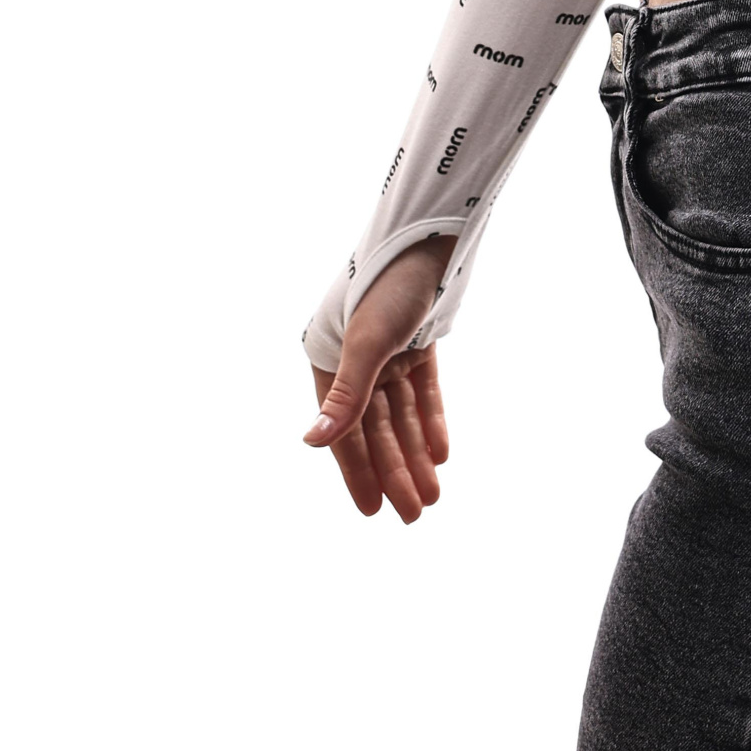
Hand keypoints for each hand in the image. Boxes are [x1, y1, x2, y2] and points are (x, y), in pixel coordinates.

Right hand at [301, 234, 456, 521]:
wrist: (432, 236)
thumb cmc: (390, 285)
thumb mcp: (367, 344)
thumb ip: (344, 397)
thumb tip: (310, 443)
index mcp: (330, 361)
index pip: (346, 431)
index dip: (358, 472)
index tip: (372, 511)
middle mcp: (357, 360)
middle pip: (378, 428)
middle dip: (396, 471)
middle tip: (415, 513)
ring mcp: (389, 350)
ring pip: (403, 415)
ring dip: (416, 453)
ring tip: (432, 494)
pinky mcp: (418, 341)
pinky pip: (423, 391)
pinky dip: (431, 421)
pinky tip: (440, 453)